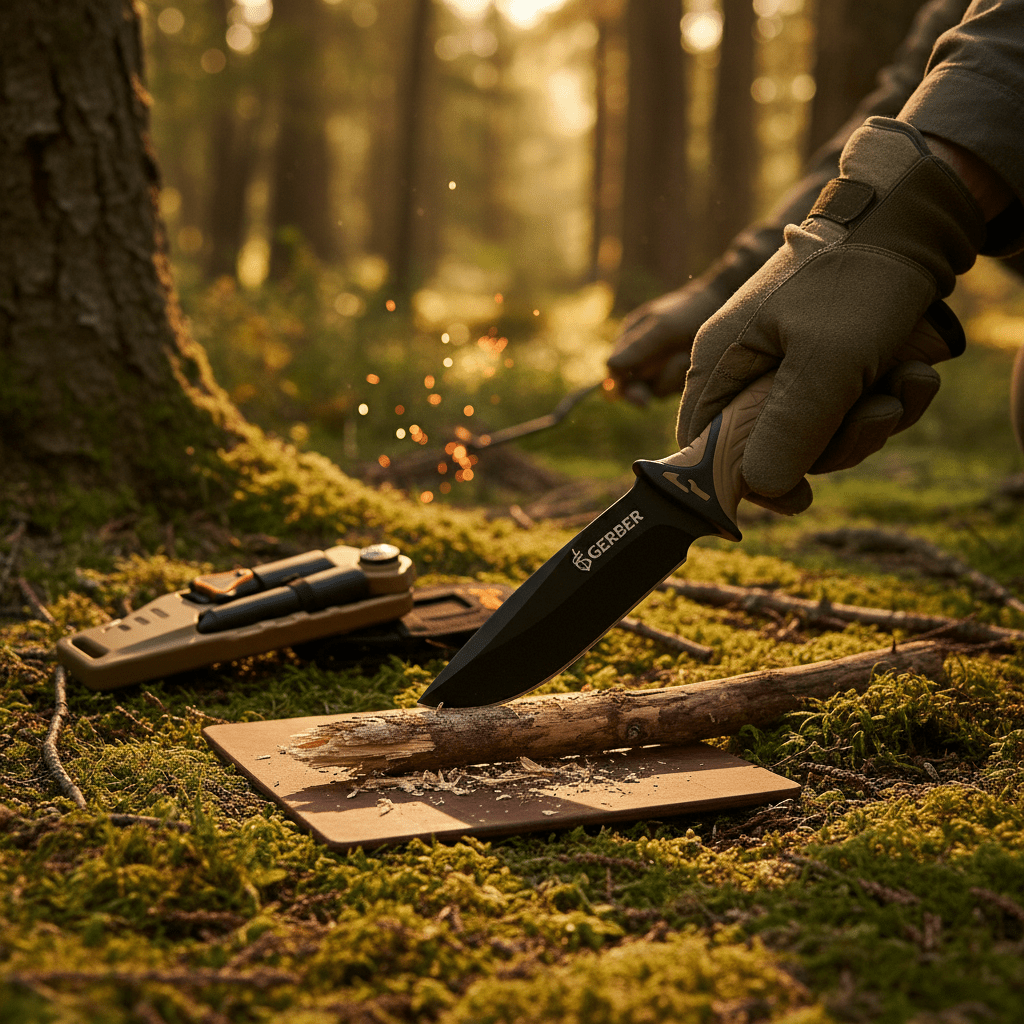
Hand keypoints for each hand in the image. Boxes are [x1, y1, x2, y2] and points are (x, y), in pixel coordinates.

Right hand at [607, 278, 728, 404]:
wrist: (723, 307)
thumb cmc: (688, 312)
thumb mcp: (662, 327)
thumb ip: (638, 347)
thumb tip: (608, 365)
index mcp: (629, 340)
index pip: (614, 370)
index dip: (619, 385)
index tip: (630, 393)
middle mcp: (642, 357)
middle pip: (632, 387)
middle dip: (641, 391)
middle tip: (644, 400)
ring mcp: (661, 370)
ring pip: (657, 390)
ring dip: (671, 377)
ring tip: (686, 356)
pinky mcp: (679, 378)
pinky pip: (676, 389)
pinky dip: (685, 378)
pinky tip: (693, 361)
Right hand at [678, 117, 983, 513]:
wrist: (915, 215)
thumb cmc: (859, 281)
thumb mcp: (826, 363)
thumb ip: (788, 431)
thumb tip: (759, 489)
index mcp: (722, 359)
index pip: (702, 442)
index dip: (744, 478)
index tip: (798, 495)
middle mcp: (747, 363)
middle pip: (771, 445)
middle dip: (836, 442)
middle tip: (878, 415)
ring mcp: (788, 360)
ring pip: (818, 430)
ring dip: (873, 418)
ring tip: (909, 380)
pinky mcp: (828, 357)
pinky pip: (847, 406)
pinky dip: (887, 397)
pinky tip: (917, 371)